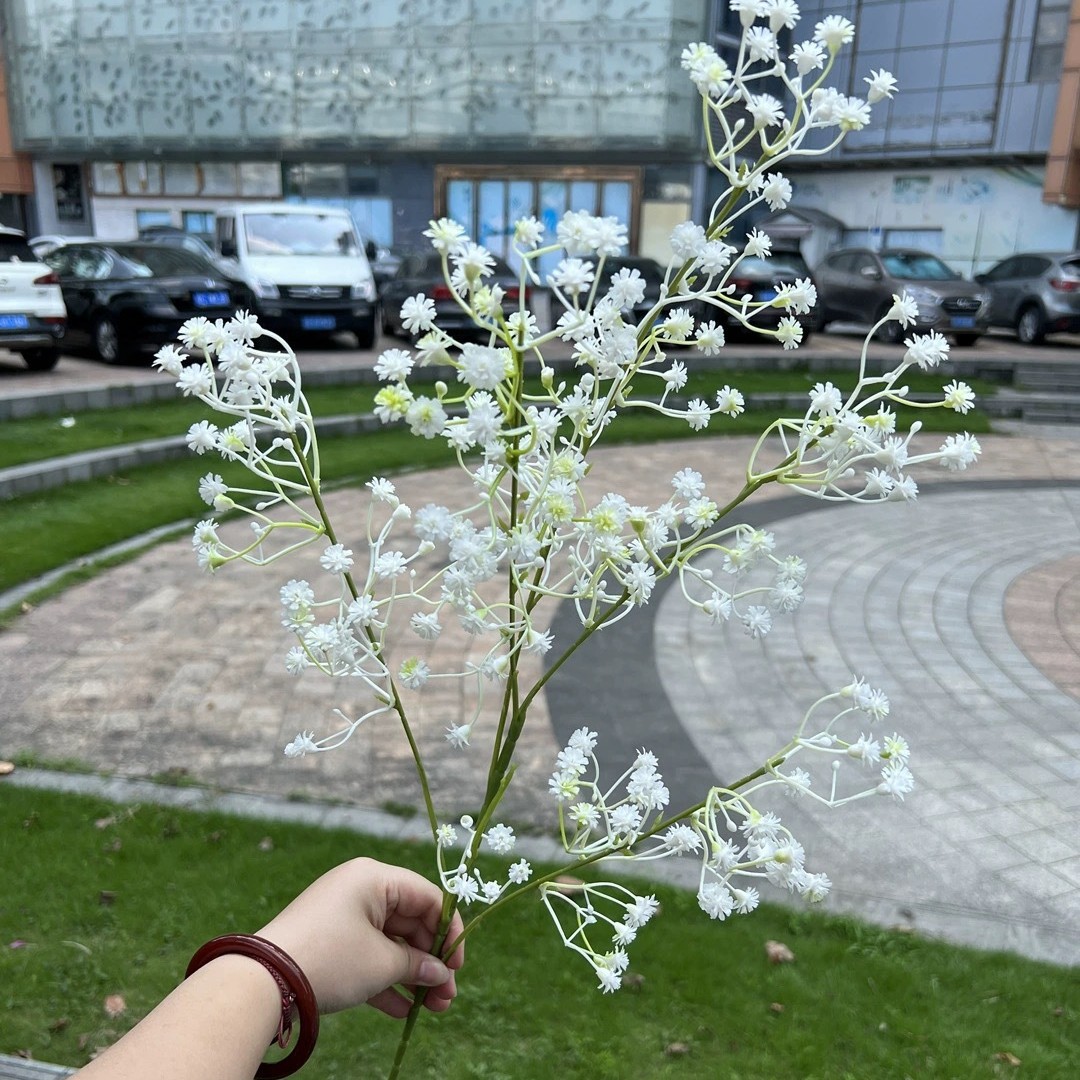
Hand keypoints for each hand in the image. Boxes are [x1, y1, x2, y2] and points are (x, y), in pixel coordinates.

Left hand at [257, 857, 463, 1017]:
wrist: (263, 981)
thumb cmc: (332, 959)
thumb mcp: (382, 963)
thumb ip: (418, 965)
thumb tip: (441, 975)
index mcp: (375, 878)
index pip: (428, 897)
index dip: (448, 931)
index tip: (458, 966)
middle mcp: (360, 889)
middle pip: (410, 922)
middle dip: (431, 961)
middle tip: (446, 996)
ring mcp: (343, 916)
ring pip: (390, 943)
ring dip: (412, 976)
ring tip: (432, 1010)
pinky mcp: (329, 941)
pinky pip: (367, 956)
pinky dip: (385, 980)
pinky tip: (404, 1010)